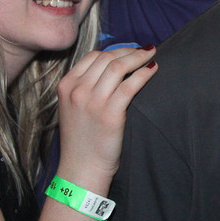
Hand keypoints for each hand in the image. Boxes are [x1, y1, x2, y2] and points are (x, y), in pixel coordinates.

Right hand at [56, 45, 156, 181]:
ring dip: (139, 57)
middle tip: (146, 50)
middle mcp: (77, 91)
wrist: (81, 169)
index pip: (93, 57)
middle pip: (107, 58)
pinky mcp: (110, 114)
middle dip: (130, 50)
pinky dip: (144, 74)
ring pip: (119, 67)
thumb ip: (85, 87)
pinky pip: (131, 85)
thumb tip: (112, 68)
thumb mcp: (73, 108)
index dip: (115, 50)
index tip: (130, 51)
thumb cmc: (82, 140)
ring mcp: (93, 102)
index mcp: (66, 86)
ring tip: (151, 56)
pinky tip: (153, 70)